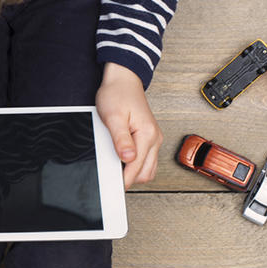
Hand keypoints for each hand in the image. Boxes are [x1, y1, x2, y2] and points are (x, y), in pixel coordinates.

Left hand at [96, 63, 162, 187]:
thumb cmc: (117, 94)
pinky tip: (124, 160)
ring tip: (117, 168)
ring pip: (148, 168)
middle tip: (112, 178)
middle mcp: (155, 138)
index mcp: (147, 134)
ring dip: (134, 172)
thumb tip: (127, 159)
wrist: (123, 81)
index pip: (137, 168)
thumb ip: (121, 140)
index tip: (112, 187)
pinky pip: (147, 159)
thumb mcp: (113, 117)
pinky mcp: (150, 138)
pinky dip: (137, 164)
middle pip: (146, 173)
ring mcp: (154, 138)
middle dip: (130, 178)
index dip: (123, 180)